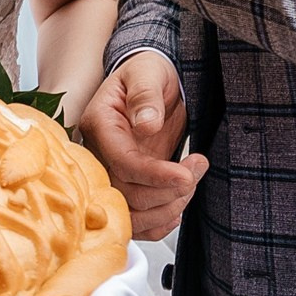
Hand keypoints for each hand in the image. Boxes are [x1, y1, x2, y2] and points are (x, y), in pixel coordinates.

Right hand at [77, 52, 206, 239]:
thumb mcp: (148, 72)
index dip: (154, 175)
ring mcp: (113, 172)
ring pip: (130, 214)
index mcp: (100, 125)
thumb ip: (146, 95)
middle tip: (194, 172)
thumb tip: (146, 124)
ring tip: (191, 183)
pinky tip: (177, 205)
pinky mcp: (128, 185)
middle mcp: (100, 154)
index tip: (185, 175)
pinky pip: (135, 218)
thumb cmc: (147, 72)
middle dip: (166, 192)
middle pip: (124, 195)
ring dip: (166, 209)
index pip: (122, 163)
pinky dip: (159, 222)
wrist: (151, 82)